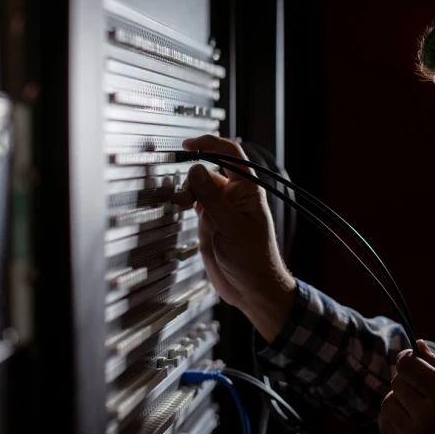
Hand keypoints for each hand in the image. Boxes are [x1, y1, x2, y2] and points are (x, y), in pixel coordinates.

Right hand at [172, 135, 295, 340]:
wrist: (252, 289)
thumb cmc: (254, 260)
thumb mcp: (231, 227)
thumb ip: (212, 199)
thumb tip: (197, 169)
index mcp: (248, 191)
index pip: (230, 155)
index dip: (210, 144)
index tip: (188, 145)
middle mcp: (234, 196)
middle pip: (210, 170)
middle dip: (193, 174)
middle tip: (183, 191)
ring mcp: (222, 209)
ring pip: (200, 187)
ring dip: (187, 191)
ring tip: (181, 202)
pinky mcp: (211, 222)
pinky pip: (196, 203)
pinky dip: (186, 202)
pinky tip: (180, 207)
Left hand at [379, 340, 434, 433]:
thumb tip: (417, 345)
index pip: (407, 366)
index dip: (408, 358)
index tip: (413, 359)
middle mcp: (427, 418)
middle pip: (397, 383)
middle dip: (407, 378)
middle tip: (422, 383)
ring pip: (387, 404)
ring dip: (398, 398)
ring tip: (417, 403)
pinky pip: (386, 426)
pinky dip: (393, 418)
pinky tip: (410, 418)